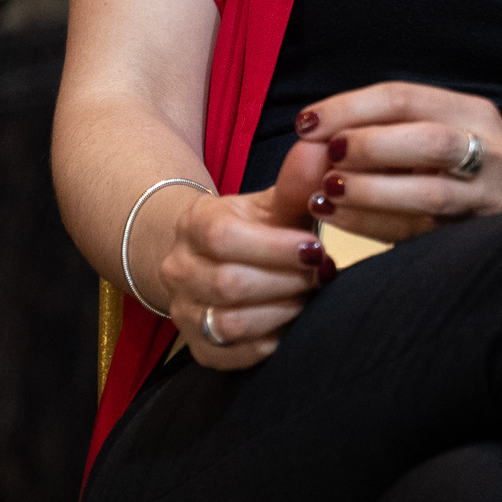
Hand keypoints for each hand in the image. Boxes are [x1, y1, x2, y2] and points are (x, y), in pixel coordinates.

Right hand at [144, 143, 341, 368]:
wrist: (209, 263)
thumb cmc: (253, 232)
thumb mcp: (272, 206)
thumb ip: (297, 182)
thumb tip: (322, 146)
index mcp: (194, 225)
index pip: (224, 238)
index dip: (275, 248)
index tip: (316, 249)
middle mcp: (178, 268)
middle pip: (230, 284)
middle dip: (287, 282)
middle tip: (320, 276)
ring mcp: (183, 310)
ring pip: (232, 322)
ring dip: (282, 313)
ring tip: (305, 298)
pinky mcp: (197, 347)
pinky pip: (234, 356)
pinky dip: (269, 344)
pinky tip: (287, 324)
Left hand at [291, 82, 501, 241]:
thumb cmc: (465, 164)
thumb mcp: (440, 129)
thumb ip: (388, 126)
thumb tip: (312, 132)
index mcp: (471, 112)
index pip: (403, 98)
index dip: (348, 108)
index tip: (305, 123)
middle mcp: (489, 150)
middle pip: (427, 141)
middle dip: (367, 146)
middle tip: (324, 156)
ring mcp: (491, 197)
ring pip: (431, 193)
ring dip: (369, 191)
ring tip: (325, 191)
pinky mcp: (480, 237)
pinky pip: (423, 232)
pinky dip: (374, 225)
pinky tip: (338, 219)